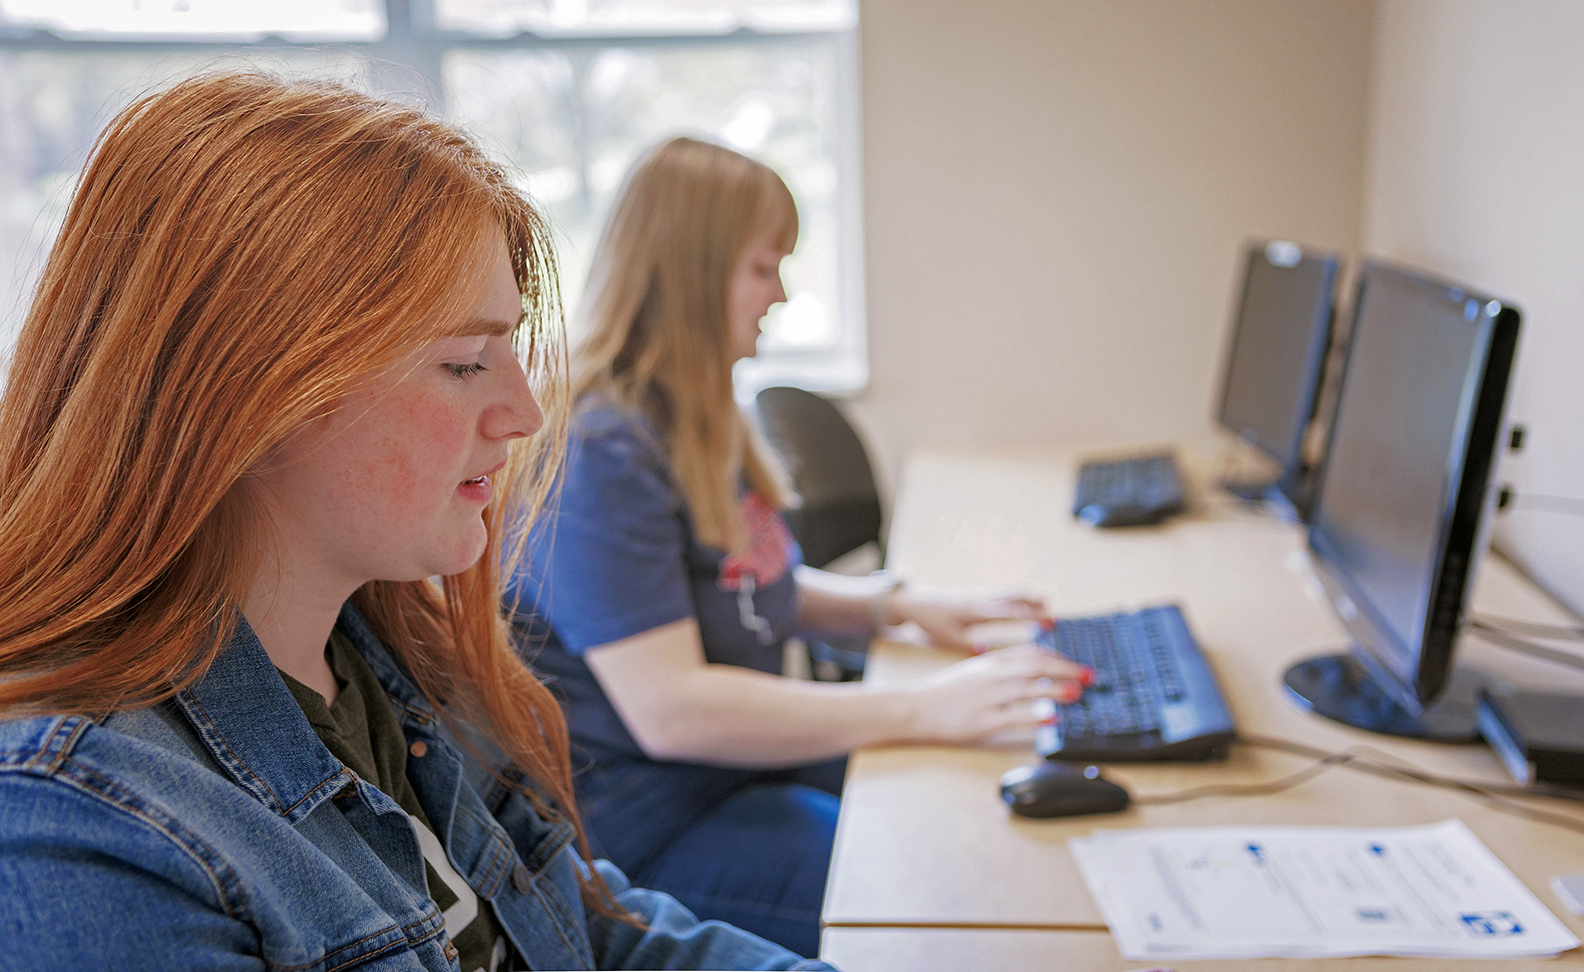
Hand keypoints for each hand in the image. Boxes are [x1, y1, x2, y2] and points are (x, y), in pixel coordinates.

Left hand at [886, 590, 1050, 651]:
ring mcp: (977, 597)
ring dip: (1027, 597)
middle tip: (1054, 612)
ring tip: (1045, 599)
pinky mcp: (973, 596)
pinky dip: (1014, 596)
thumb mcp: (949, 637)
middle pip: (1013, 600)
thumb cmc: (930, 621)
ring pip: (1008, 594)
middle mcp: (980, 601)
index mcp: (976, 612)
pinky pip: (999, 594)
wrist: (912, 602)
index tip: (1049, 621)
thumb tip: (987, 650)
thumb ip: (969, 644)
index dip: (1031, 617)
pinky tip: (1021, 598)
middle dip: (1034, 606)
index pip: (1010, 613)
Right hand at [903, 643, 1087, 744]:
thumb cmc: (944, 693)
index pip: (1030, 653)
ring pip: (1028, 688)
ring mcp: (988, 698)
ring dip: (1056, 689)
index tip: (1076, 664)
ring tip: (1077, 693)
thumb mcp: (972, 672)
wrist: (915, 708)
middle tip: (1088, 676)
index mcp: (989, 662)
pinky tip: (1051, 719)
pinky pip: (1014, 717)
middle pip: (1035, 666)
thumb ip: (999, 669)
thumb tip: (1031, 670)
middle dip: (1066, 670)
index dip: (1057, 657)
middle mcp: (991, 676)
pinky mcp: (983, 721)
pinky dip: (1035, 717)